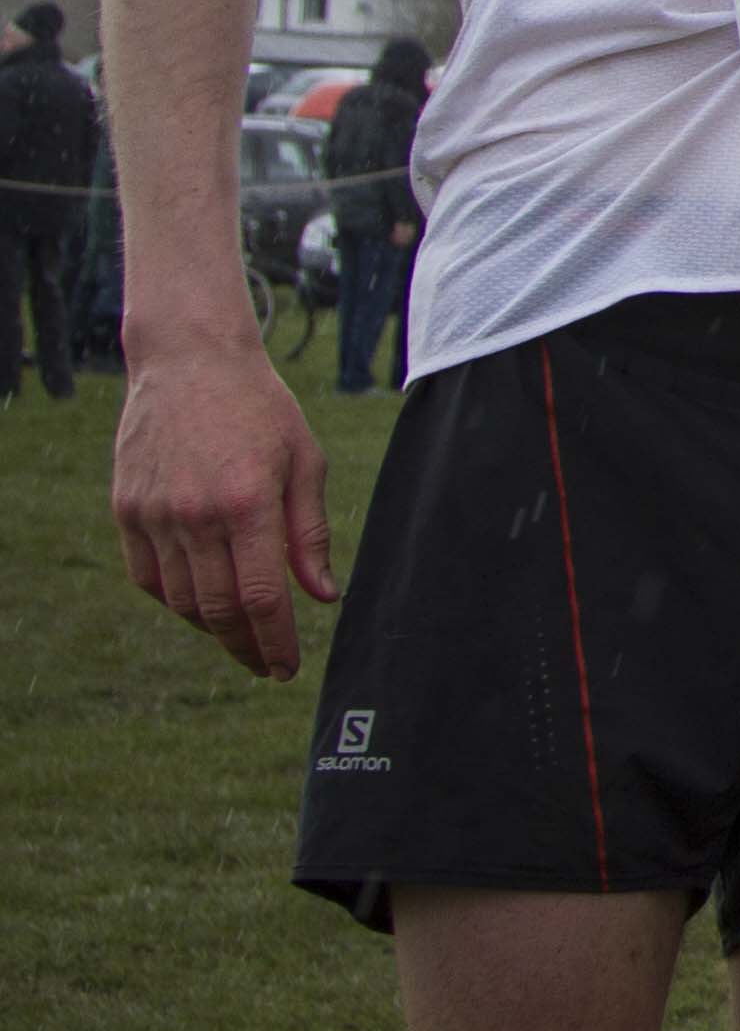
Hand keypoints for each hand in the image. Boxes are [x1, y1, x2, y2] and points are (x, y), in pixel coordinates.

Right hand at [113, 346, 334, 678]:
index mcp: (247, 502)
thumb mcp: (303, 460)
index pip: (261, 597)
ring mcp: (153, 515)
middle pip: (217, 609)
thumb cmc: (260, 408)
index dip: (275, 641)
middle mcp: (194, 515)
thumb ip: (309, 533)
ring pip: (180, 600)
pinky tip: (200, 601)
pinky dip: (175, 598)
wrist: (190, 362)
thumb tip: (323, 596)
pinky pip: (148, 577)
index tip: (287, 668)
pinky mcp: (126, 511)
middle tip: (266, 664)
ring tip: (240, 632)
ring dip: (211, 626)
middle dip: (245, 646)